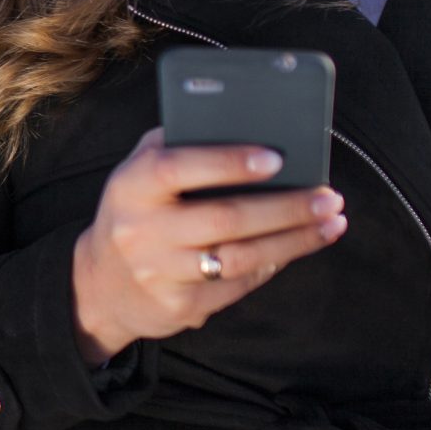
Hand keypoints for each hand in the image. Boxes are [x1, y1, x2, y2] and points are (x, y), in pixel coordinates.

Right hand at [69, 127, 346, 365]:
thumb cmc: (136, 211)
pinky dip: (274, 263)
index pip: (177, 168)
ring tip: (330, 222)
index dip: (228, 162)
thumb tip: (242, 123)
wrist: (100, 285)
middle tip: (328, 196)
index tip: (276, 158)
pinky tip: (298, 246)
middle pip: (224, 219)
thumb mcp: (137, 172)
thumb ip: (174, 144)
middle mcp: (141, 231)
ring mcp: (161, 273)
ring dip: (293, 240)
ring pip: (240, 257)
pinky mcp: (182, 306)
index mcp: (131, 187)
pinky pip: (239, 284)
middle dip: (285, 207)